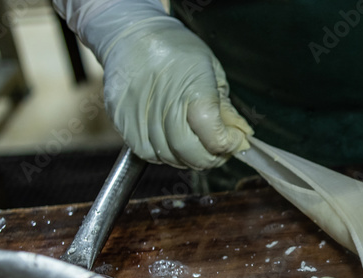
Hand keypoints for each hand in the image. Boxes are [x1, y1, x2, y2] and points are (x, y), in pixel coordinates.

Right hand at [54, 0, 251, 168]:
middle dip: (210, 158)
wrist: (132, 34)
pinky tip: (171, 141)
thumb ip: (226, 108)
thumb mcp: (213, 71)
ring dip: (187, 157)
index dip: (228, 145)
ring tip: (195, 143)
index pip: (213, 137)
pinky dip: (163, 154)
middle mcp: (164, 104)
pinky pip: (145, 152)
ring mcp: (139, 114)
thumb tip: (241, 136)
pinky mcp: (121, 120)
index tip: (234, 140)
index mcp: (193, 89)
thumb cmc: (177, 50)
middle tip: (218, 150)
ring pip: (168, 157)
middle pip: (190, 153)